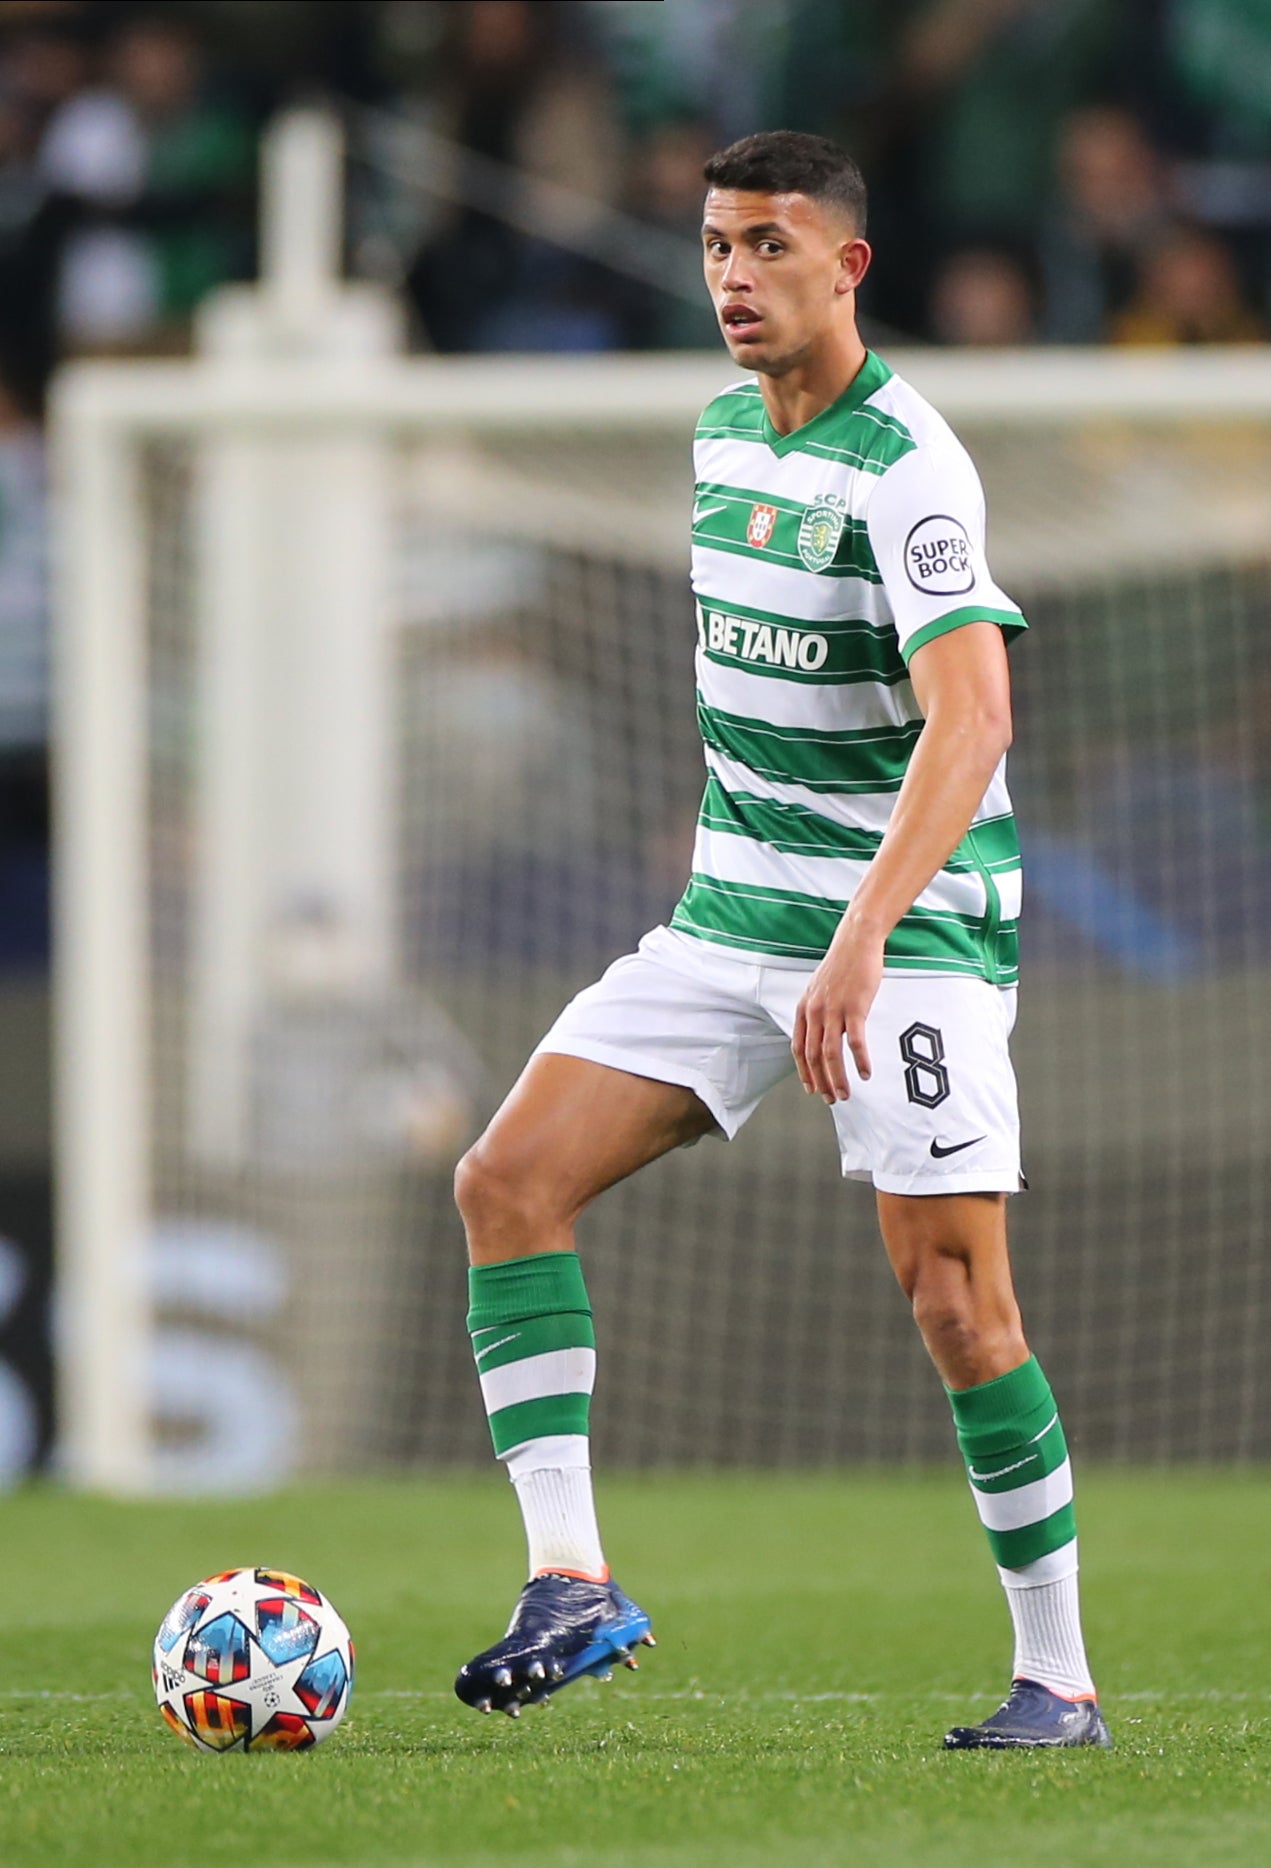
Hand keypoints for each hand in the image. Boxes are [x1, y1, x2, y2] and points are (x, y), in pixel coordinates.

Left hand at [792, 923, 884, 1102]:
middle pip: (813, 1056)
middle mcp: (815, 1012)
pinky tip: (866, 1073)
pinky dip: (860, 1061)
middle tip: (831, 1099)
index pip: (799, 1048)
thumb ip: (817, 1012)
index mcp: (805, 1009)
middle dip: (821, 1082)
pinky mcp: (855, 1008)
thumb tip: (820, 1033)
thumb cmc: (842, 966)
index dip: (804, 1072)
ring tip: (845, 1094)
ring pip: (831, 1054)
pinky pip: (856, 1042)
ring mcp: (834, 1010)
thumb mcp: (819, 989)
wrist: (856, 942)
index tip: (811, 1089)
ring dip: (838, 1078)